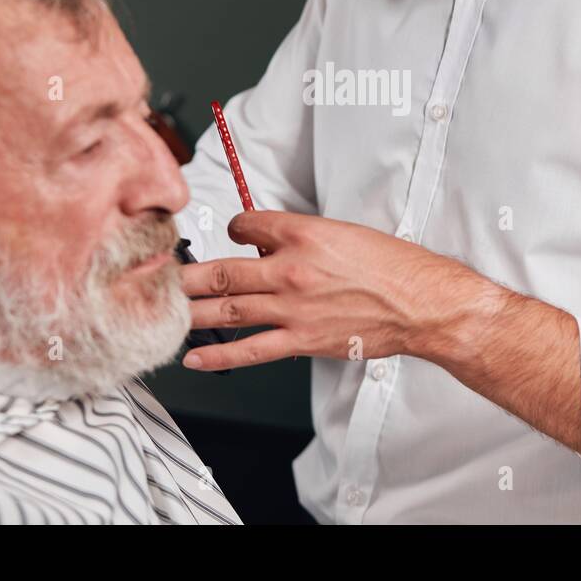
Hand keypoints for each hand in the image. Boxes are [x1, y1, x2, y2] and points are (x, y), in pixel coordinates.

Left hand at [178, 211, 500, 371]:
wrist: (421, 304)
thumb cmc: (393, 266)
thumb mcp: (345, 233)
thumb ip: (303, 238)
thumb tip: (272, 246)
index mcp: (303, 232)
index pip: (246, 224)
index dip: (233, 228)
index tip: (231, 235)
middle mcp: (291, 268)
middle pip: (223, 269)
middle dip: (187, 274)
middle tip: (159, 275)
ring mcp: (293, 307)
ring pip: (228, 307)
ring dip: (192, 310)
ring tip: (165, 311)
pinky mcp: (301, 339)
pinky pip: (250, 348)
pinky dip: (218, 354)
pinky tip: (194, 356)